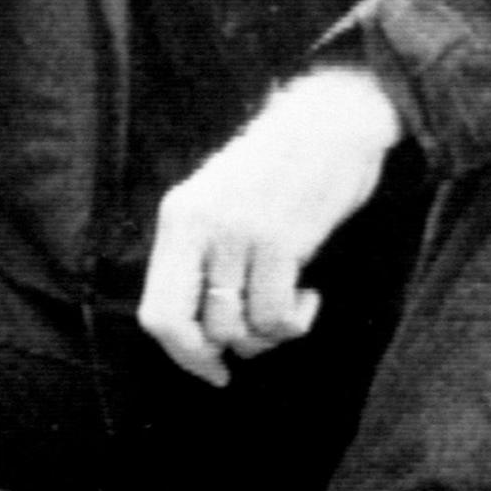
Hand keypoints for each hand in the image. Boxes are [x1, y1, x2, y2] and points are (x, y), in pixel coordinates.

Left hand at [140, 67, 401, 384]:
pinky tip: (309, 297)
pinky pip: (276, 316)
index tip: (212, 370)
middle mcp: (201, 227)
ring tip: (290, 307)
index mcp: (179, 217)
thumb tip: (206, 333)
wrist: (333, 119)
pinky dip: (295, 322)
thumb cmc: (283, 166)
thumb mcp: (223, 201)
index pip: (156, 313)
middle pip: (189, 330)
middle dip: (224, 353)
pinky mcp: (281, 240)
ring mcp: (239, 233)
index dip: (182, 356)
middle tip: (258, 342)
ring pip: (238, 329)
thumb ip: (204, 254)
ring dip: (268, 335)